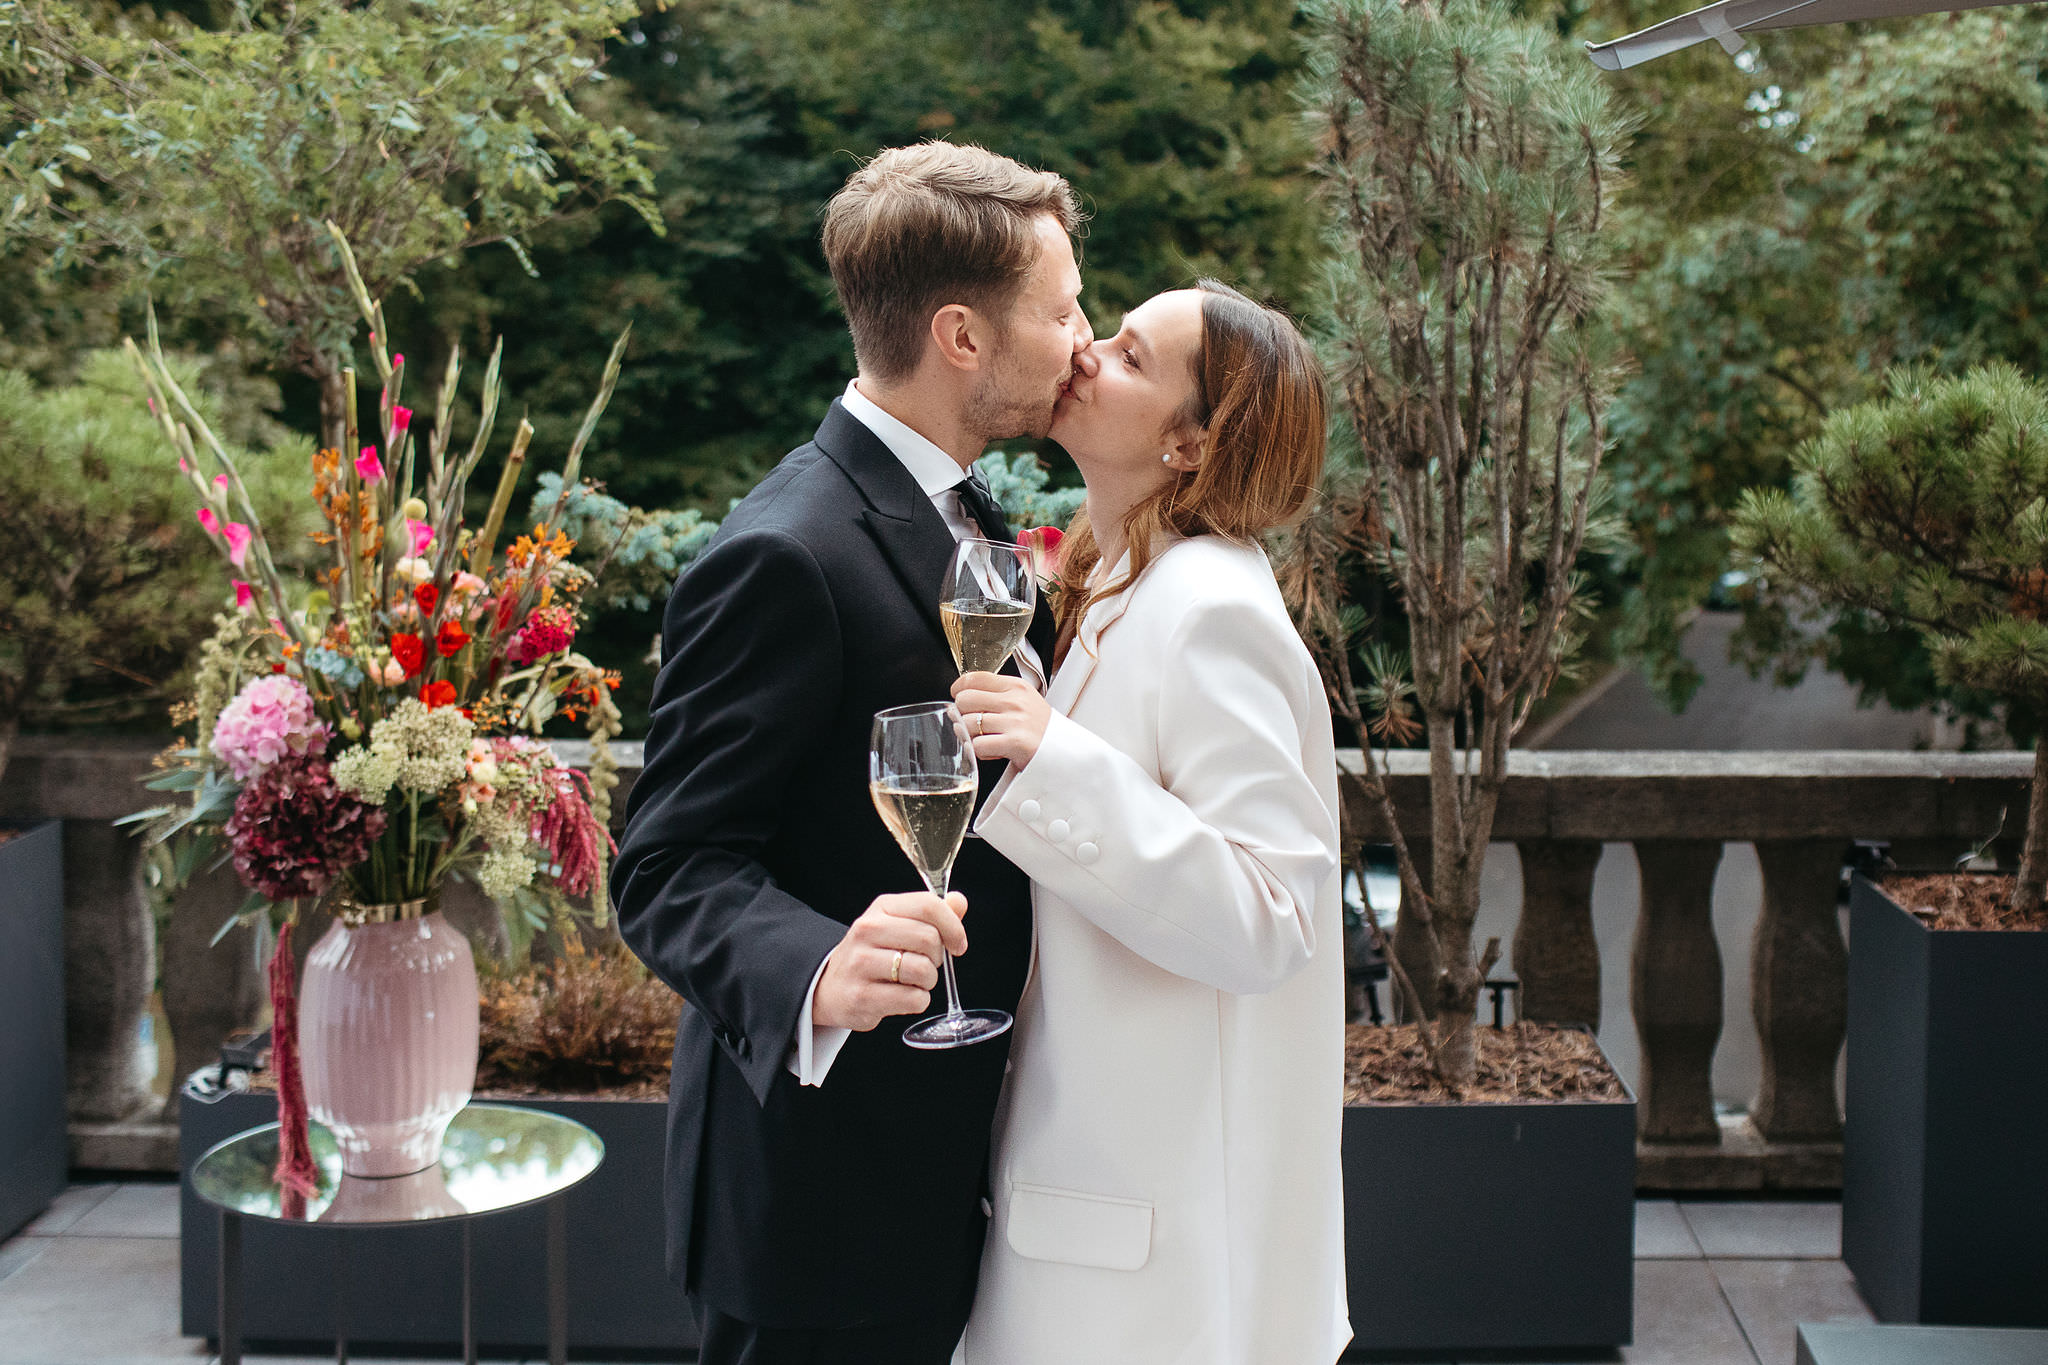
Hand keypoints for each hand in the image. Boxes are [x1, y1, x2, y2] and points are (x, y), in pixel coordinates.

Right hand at [812, 891, 968, 1031]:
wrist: (828, 986)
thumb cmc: (871, 953)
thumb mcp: (897, 924)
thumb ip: (930, 914)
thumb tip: (958, 901)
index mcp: (881, 908)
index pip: (929, 906)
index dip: (953, 927)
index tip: (958, 944)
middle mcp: (867, 931)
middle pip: (930, 940)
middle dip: (937, 958)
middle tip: (925, 964)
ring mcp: (861, 964)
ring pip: (923, 970)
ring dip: (928, 981)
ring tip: (912, 981)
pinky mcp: (862, 996)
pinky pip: (914, 999)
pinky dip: (917, 1001)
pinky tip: (901, 996)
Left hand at [951, 671, 1050, 768]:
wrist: (1065, 750)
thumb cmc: (1040, 728)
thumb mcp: (1024, 700)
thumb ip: (998, 693)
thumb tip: (964, 693)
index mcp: (1015, 687)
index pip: (974, 678)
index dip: (959, 688)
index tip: (959, 696)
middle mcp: (1014, 701)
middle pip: (965, 700)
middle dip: (963, 714)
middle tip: (974, 723)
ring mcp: (1014, 721)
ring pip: (968, 724)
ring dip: (971, 735)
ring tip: (986, 738)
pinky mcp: (1014, 743)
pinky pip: (978, 745)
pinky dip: (980, 751)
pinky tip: (992, 751)